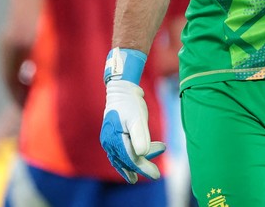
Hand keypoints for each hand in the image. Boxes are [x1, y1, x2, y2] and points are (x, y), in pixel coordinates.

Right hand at [101, 48, 165, 182]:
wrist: (121, 90)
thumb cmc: (131, 103)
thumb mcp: (138, 118)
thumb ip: (140, 136)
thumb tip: (142, 154)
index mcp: (115, 138)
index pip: (131, 159)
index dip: (143, 168)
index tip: (156, 175)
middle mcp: (109, 142)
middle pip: (126, 161)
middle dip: (142, 167)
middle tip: (156, 174)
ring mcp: (108, 140)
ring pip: (120, 159)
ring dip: (133, 167)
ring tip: (143, 174)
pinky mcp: (111, 137)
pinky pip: (118, 154)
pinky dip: (126, 161)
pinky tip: (134, 164)